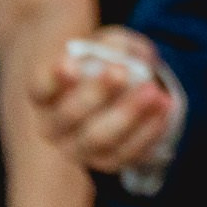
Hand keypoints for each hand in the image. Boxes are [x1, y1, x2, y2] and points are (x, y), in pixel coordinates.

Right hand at [29, 26, 177, 173]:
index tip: (69, 63)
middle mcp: (54, 126)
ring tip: (153, 92)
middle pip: (69, 115)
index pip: (41, 88)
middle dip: (96, 94)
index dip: (54, 78)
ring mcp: (78, 148)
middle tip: (120, 72)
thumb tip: (124, 59)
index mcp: (46, 95)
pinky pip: (126, 153)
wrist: (127, 92)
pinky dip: (148, 131)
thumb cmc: (111, 62)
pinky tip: (164, 107)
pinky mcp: (107, 161)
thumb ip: (116, 47)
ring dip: (127, 115)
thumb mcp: (112, 45)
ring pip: (98, 138)